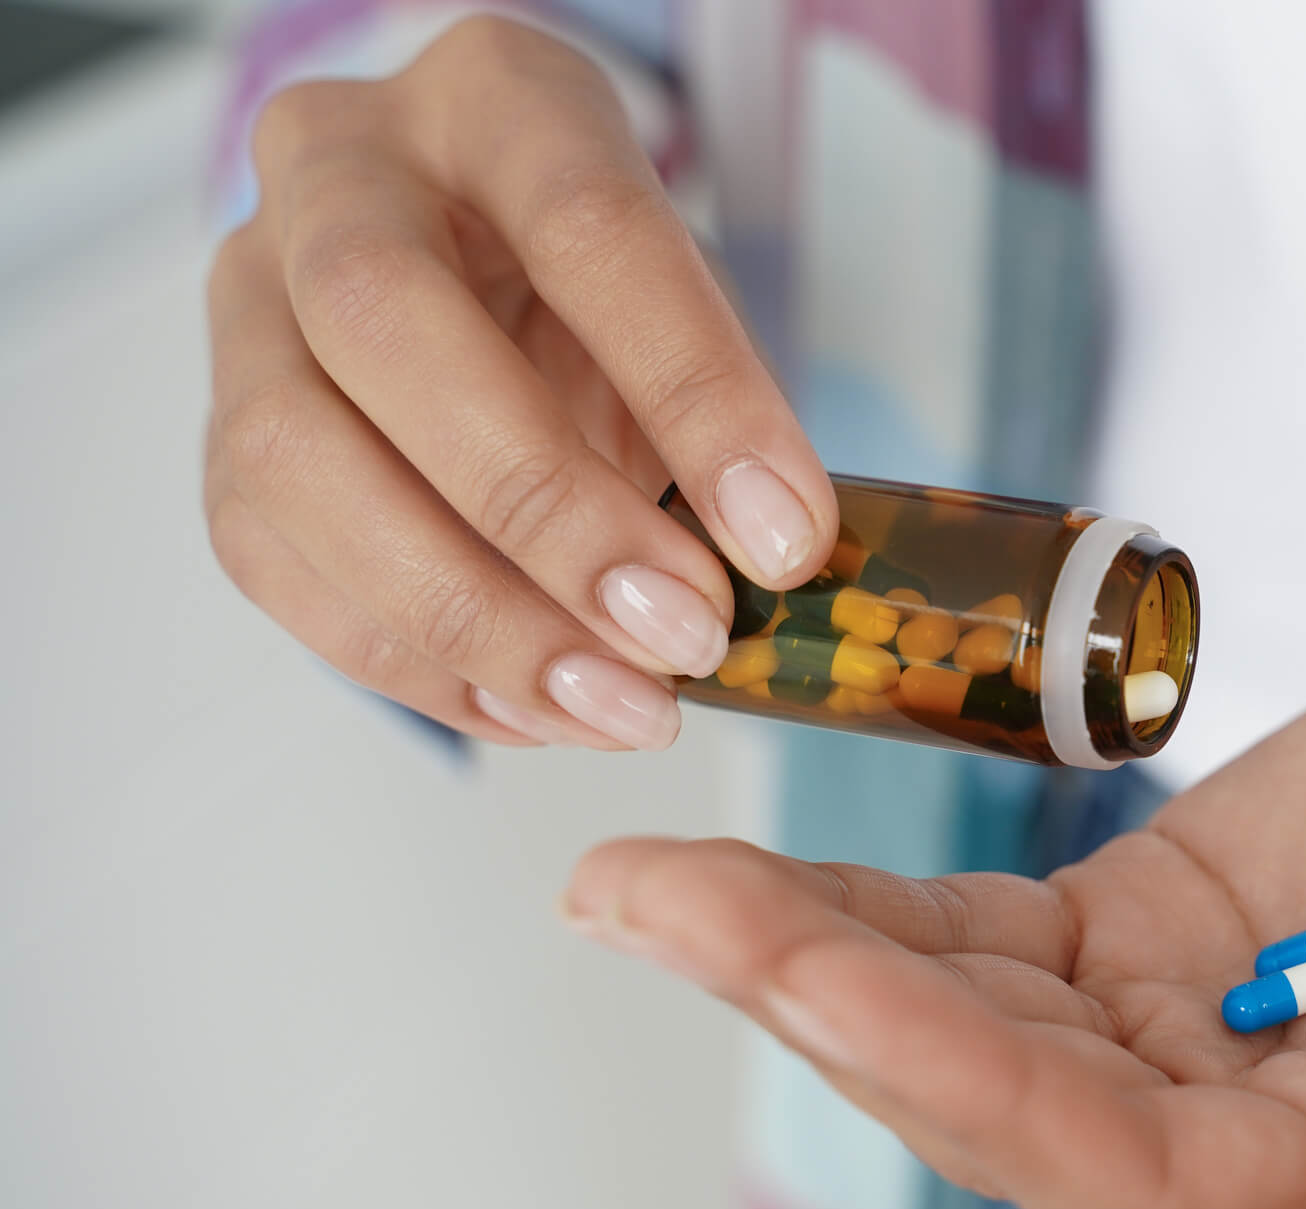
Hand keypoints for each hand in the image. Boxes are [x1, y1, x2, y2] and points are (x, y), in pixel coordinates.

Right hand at [203, 18, 835, 751]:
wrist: (481, 263)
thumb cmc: (601, 286)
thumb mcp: (688, 303)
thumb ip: (713, 411)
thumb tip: (764, 565)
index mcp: (492, 101)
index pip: (585, 227)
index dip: (693, 393)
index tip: (782, 536)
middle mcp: (337, 172)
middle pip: (388, 324)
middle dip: (546, 511)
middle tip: (679, 631)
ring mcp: (249, 297)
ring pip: (295, 458)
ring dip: (472, 615)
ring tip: (618, 705)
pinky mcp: (221, 429)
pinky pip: (276, 563)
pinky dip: (416, 662)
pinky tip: (538, 709)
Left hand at [563, 615, 1305, 1208]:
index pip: (1112, 1169)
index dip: (956, 1077)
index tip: (807, 968)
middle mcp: (1236, 1124)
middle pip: (987, 1088)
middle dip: (813, 995)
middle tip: (642, 902)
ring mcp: (1180, 1022)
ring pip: (959, 1007)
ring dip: (797, 946)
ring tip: (632, 884)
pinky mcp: (1152, 925)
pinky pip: (990, 929)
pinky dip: (873, 898)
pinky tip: (752, 871)